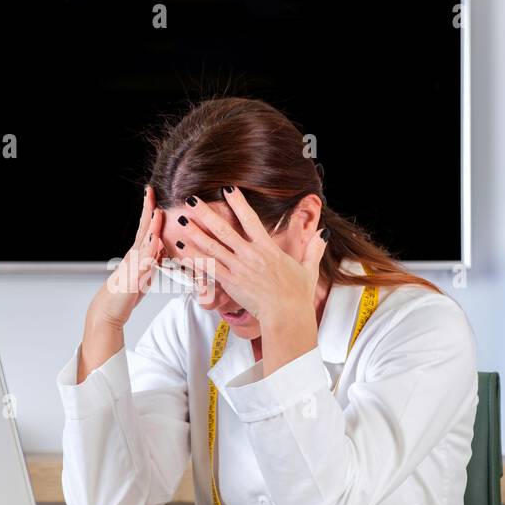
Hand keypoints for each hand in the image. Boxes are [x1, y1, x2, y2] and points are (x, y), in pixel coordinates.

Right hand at [78, 186, 163, 380]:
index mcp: (138, 254)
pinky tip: (155, 241)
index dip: (149, 211)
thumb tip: (161, 249)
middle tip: (149, 191)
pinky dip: (150, 251)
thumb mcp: (143, 274)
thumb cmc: (125, 293)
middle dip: (147, 209)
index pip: (146, 228)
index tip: (152, 194)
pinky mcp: (133, 278)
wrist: (108, 310)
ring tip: (156, 211)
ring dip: (150, 227)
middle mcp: (134, 256)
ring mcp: (132, 266)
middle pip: (142, 229)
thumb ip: (151, 260)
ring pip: (143, 243)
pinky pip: (143, 262)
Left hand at [173, 187, 326, 328]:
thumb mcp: (309, 268)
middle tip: (192, 199)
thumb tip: (323, 234)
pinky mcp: (231, 283)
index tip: (227, 189)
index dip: (238, 203)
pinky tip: (181, 249)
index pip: (251, 219)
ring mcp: (239, 268)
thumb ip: (313, 249)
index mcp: (268, 248)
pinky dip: (194, 258)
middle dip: (206, 213)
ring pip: (212, 246)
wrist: (287, 315)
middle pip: (224, 229)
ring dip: (195, 232)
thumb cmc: (297, 296)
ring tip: (182, 220)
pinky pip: (208, 268)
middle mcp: (251, 255)